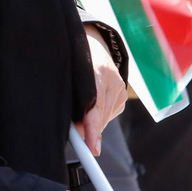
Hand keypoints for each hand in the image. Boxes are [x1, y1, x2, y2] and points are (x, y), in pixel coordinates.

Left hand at [74, 24, 127, 155]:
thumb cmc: (75, 60)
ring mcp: (120, 88)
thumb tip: (77, 130)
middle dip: (88, 130)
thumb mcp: (69, 74)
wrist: (93, 43)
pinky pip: (108, 114)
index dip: (92, 128)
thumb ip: (72, 99)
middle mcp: (112, 79)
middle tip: (77, 140)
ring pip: (105, 118)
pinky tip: (92, 107)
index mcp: (96, 70)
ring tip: (80, 115)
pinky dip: (98, 116)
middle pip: (101, 116)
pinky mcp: (122, 96)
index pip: (94, 105)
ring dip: (92, 123)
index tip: (92, 147)